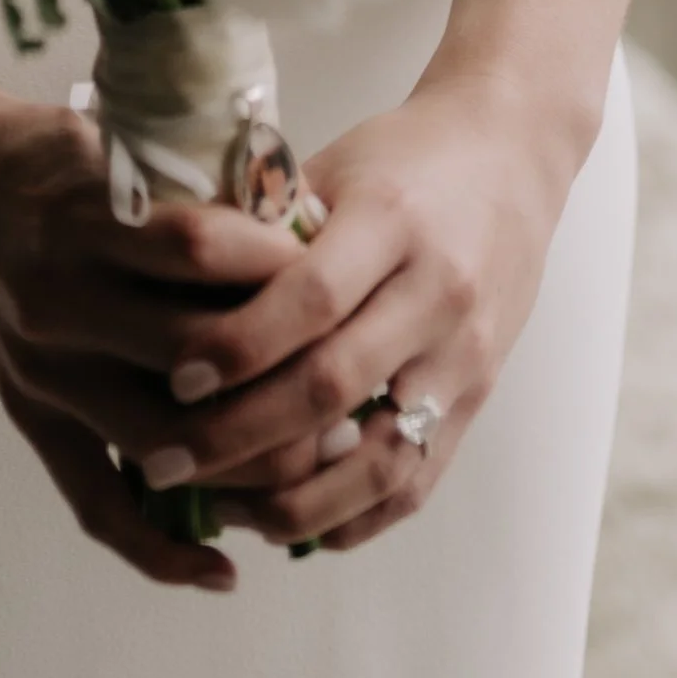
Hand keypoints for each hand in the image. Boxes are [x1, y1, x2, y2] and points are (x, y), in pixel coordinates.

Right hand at [0, 87, 306, 595]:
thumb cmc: (38, 154)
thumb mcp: (108, 139)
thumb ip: (189, 180)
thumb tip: (301, 221)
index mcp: (86, 219)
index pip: (201, 247)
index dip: (277, 260)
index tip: (334, 265)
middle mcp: (60, 300)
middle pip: (194, 353)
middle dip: (281, 367)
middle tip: (348, 371)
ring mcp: (44, 369)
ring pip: (160, 439)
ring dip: (244, 458)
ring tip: (313, 461)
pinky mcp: (28, 416)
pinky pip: (96, 502)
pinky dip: (158, 547)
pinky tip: (220, 567)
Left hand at [126, 77, 568, 554]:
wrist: (511, 156)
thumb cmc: (401, 158)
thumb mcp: (333, 167)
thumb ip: (264, 230)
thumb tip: (166, 291)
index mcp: (392, 219)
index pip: (311, 297)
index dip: (239, 344)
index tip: (176, 378)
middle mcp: (437, 291)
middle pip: (335, 383)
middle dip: (241, 434)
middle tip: (165, 461)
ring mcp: (465, 354)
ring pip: (381, 456)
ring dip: (296, 499)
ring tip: (225, 509)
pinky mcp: (479, 398)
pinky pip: (416, 482)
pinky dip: (353, 517)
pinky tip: (291, 521)